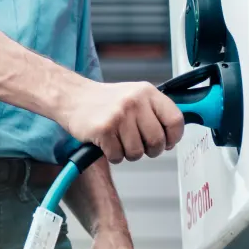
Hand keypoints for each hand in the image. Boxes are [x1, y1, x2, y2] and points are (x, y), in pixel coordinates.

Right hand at [59, 80, 183, 162]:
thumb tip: (175, 134)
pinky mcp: (103, 129)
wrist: (72, 97)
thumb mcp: (135, 96)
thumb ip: (155, 112)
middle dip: (150, 150)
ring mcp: (119, 115)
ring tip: (119, 140)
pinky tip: (107, 142)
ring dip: (129, 153)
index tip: (167, 142)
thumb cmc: (105, 101)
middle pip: (157, 141)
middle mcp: (134, 102)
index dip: (173, 137)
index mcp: (147, 92)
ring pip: (138, 152)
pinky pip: (118, 156)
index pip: (175, 120)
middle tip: (139, 144)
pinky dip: (113, 155)